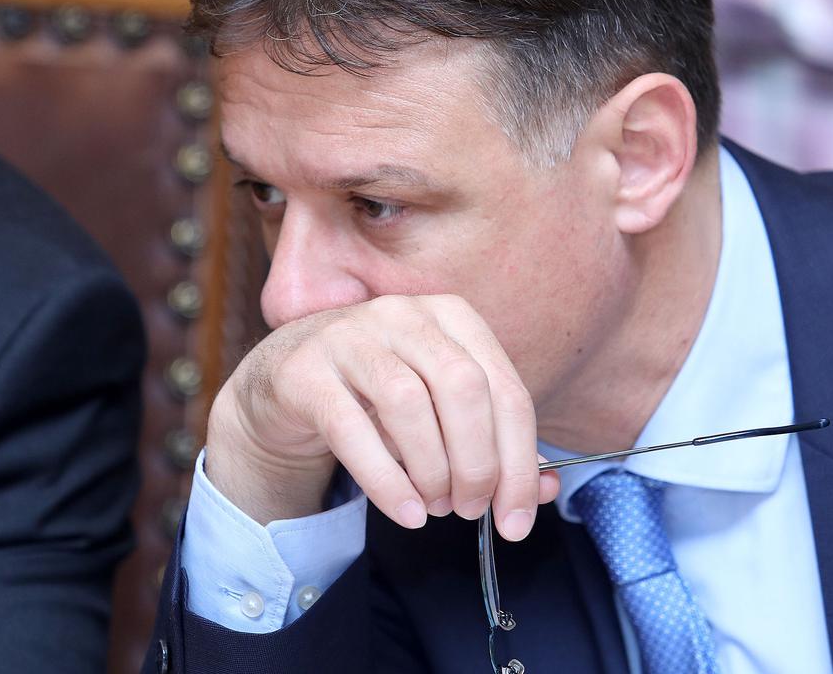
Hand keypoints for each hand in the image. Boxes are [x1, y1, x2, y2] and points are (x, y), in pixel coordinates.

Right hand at [204, 295, 560, 540]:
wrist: (284, 384)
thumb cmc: (375, 397)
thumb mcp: (440, 413)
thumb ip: (493, 445)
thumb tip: (548, 489)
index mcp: (451, 316)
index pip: (505, 388)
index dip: (520, 461)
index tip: (517, 519)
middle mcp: (402, 313)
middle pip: (463, 388)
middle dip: (478, 464)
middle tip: (469, 510)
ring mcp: (349, 334)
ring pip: (408, 403)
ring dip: (431, 470)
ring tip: (434, 507)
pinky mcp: (305, 368)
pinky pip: (351, 426)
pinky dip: (386, 479)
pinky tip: (405, 512)